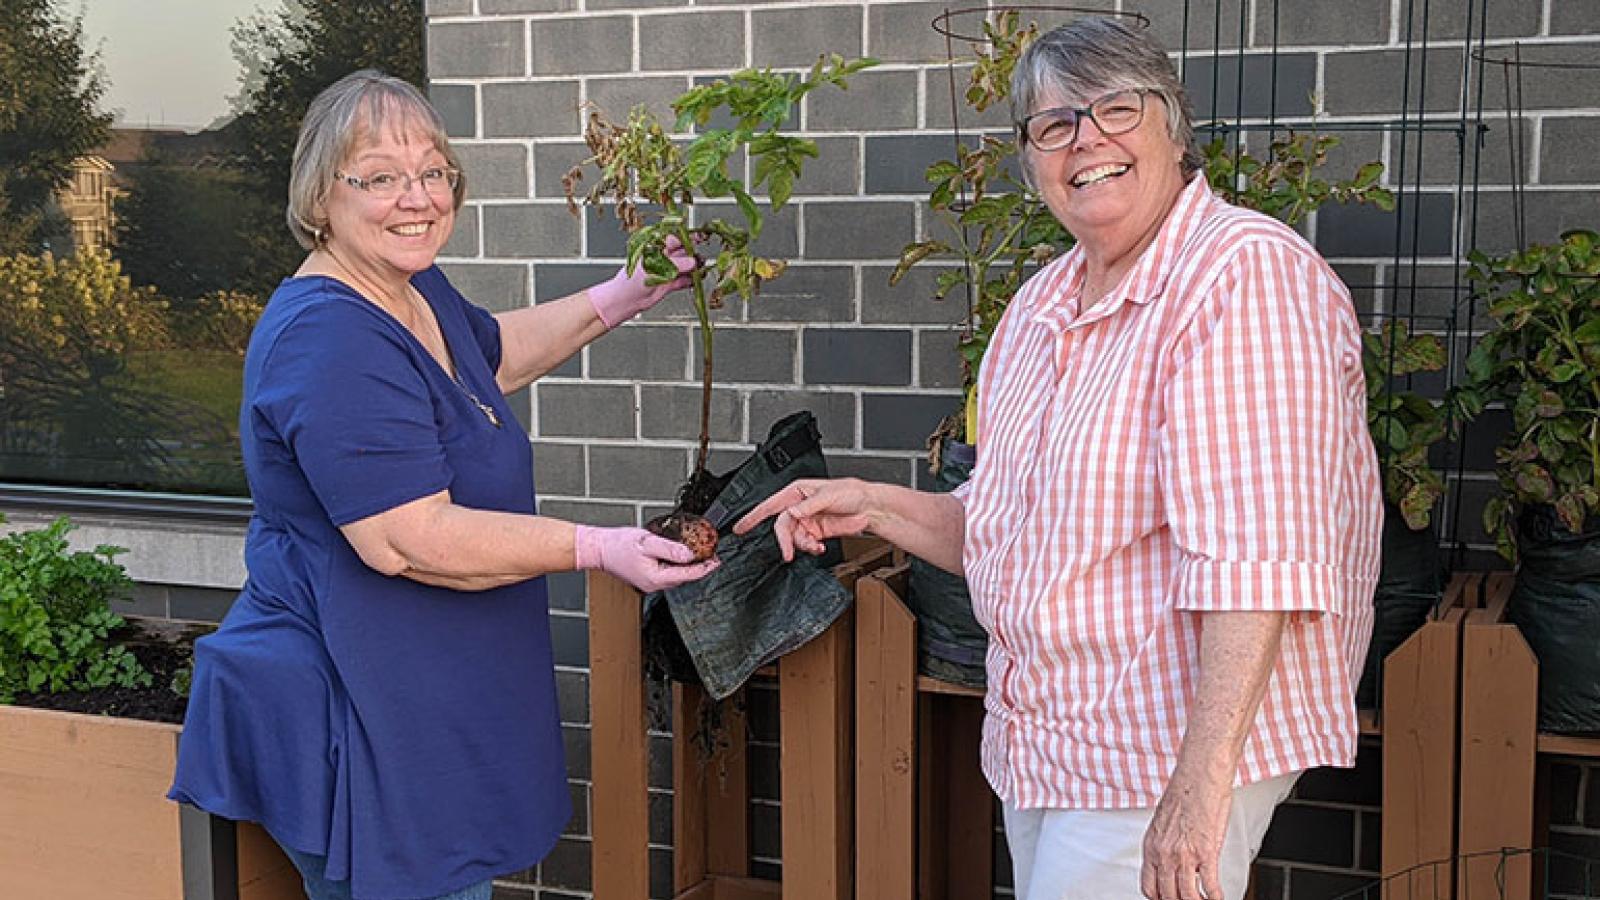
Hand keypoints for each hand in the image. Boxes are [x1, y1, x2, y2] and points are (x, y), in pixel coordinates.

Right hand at [573, 525, 719, 592]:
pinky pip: (668, 573)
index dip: (705, 567)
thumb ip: (670, 549)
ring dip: (690, 566)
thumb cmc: (618, 545)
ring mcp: (650, 583)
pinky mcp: (647, 578)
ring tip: (701, 555)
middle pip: (684, 577)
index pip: (688, 574)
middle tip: (713, 555)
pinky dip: (678, 566)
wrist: (599, 549)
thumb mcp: (647, 542)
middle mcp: (654, 584)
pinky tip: (682, 556)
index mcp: (656, 578)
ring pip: (677, 576)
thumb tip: (690, 554)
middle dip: (700, 567)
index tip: (717, 559)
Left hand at [585, 234, 698, 326]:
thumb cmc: (630, 281)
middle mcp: (661, 259)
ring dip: (693, 268)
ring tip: (701, 269)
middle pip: (681, 252)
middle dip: (692, 253)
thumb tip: (691, 262)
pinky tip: (696, 280)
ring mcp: (665, 271)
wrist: (625, 301)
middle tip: (701, 255)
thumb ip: (675, 264)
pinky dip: (690, 280)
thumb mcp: (654, 268)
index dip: (684, 239)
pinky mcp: (668, 284)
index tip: (696, 240)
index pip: (672, 239)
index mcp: (654, 249)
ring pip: (684, 266)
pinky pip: (683, 280)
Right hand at [732, 478, 874, 561]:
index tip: (739, 528)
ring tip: (816, 546)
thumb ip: (808, 506)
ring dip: (802, 546)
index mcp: (797, 491)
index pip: (770, 505)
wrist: (870, 507)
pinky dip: (811, 549)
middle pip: (782, 527)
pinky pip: (806, 545)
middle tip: (788, 553)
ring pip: (794, 538)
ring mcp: (807, 521)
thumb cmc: (852, 492)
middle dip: (785, 541)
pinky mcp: (816, 533)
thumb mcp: (828, 495)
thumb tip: (791, 514)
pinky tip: (820, 548)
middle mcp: (799, 507)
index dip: (753, 516)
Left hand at [1140, 776, 1231, 899]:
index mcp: (1152, 846)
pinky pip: (1210, 886)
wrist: (1200, 775)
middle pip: (1167, 895)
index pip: (1148, 886)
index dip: (1159, 899)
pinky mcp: (1205, 852)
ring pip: (1186, 896)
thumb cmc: (1185, 792)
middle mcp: (1164, 853)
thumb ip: (1166, 845)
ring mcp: (1184, 855)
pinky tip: (1218, 898)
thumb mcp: (1163, 822)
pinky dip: (1215, 898)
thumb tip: (1175, 860)